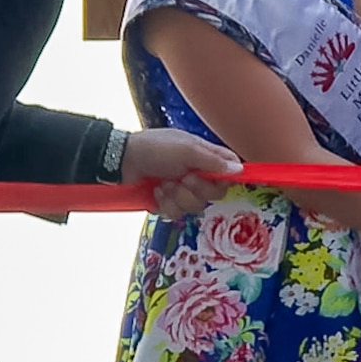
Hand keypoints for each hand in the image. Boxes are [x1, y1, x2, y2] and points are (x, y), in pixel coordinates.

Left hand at [121, 129, 244, 220]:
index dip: (225, 179)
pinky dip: (165, 203)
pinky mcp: (168, 202)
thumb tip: (239, 169)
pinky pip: (177, 213)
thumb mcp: (186, 150)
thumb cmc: (154, 148)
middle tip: (182, 178)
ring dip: (178, 196)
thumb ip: (213, 161)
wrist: (121, 160)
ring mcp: (182, 189)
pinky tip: (156, 191)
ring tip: (164, 183)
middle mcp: (196, 173)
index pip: (228, 171)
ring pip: (195, 206)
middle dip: (196, 190)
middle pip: (213, 194)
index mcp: (204, 157)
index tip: (215, 179)